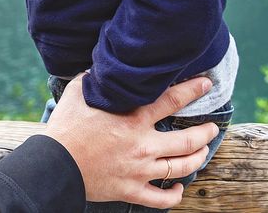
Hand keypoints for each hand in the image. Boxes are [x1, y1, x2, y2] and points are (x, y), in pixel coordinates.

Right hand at [43, 75, 218, 206]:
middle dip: (206, 133)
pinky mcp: (131, 191)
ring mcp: (140, 170)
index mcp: (133, 118)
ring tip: (203, 151)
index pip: (172, 100)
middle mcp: (143, 145)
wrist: (55, 164)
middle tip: (212, 127)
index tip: (206, 84)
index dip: (192, 90)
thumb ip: (94, 79)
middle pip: (188, 140)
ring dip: (198, 158)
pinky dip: (175, 194)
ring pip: (182, 167)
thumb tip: (101, 67)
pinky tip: (178, 187)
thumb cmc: (65, 127)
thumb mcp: (77, 93)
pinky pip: (162, 199)